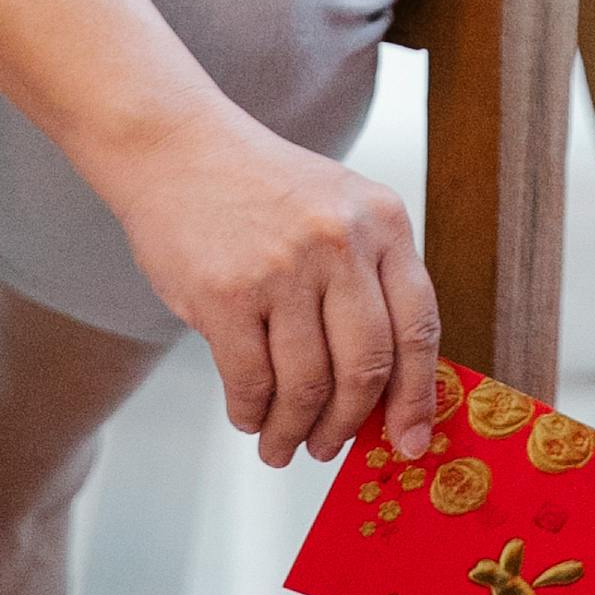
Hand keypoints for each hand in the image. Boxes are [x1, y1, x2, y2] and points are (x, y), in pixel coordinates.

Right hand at [107, 120, 443, 469]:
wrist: (175, 147)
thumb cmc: (260, 189)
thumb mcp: (339, 210)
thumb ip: (369, 283)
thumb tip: (386, 391)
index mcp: (383, 221)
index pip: (418, 327)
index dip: (417, 397)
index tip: (409, 441)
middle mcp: (340, 242)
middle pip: (365, 368)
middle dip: (349, 425)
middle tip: (330, 447)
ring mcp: (283, 268)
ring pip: (307, 385)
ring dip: (294, 430)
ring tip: (282, 443)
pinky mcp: (226, 293)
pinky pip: (251, 381)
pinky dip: (252, 413)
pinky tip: (249, 415)